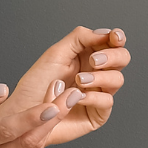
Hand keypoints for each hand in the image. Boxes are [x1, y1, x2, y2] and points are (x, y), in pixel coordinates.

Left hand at [0, 27, 129, 144]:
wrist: (25, 114)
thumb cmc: (35, 85)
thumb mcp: (56, 53)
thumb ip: (81, 38)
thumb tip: (105, 33)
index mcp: (87, 55)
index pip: (111, 42)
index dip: (117, 37)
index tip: (115, 37)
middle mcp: (96, 73)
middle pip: (122, 58)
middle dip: (112, 56)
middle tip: (94, 61)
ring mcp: (98, 93)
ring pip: (117, 79)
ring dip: (100, 77)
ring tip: (78, 80)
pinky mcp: (97, 114)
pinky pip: (107, 102)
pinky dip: (93, 97)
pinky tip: (78, 96)